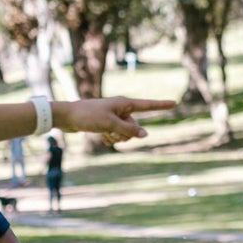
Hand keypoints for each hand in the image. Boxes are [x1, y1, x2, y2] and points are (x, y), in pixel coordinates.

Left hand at [60, 95, 180, 147]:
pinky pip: (115, 136)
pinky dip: (109, 138)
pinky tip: (100, 137)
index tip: (174, 103)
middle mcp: (121, 109)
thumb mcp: (111, 124)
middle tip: (110, 131)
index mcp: (125, 103)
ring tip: (103, 133)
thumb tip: (145, 134)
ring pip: (124, 134)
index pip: (147, 105)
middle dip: (125, 134)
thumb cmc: (89, 116)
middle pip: (134, 127)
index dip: (161, 105)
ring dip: (116, 137)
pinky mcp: (106, 124)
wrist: (68, 117)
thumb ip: (129, 130)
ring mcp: (114, 117)